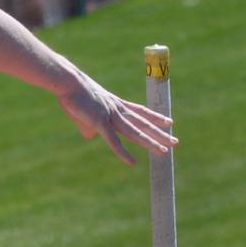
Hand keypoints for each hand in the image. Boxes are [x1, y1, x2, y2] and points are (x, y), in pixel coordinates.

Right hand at [55, 72, 176, 164]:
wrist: (69, 83)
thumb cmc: (73, 95)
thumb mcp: (84, 112)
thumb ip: (89, 126)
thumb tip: (90, 137)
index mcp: (116, 104)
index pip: (141, 112)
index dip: (156, 117)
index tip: (169, 122)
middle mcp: (119, 110)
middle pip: (144, 124)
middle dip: (160, 134)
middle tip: (176, 142)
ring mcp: (111, 117)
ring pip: (135, 133)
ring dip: (151, 142)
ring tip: (165, 151)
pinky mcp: (100, 124)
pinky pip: (114, 142)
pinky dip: (123, 153)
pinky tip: (132, 163)